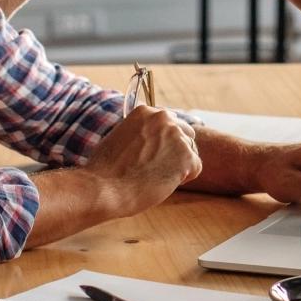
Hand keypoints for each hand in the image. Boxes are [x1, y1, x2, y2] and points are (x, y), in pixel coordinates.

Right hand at [84, 105, 201, 216]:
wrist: (104, 189)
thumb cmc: (105, 170)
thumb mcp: (119, 137)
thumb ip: (140, 133)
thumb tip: (152, 139)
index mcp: (145, 112)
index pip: (169, 123)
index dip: (163, 142)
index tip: (152, 155)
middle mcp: (164, 118)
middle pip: (185, 134)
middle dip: (175, 151)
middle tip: (155, 168)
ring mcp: (177, 136)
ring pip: (191, 152)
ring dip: (178, 165)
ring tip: (153, 176)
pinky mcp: (186, 156)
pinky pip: (195, 168)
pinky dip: (183, 178)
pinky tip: (162, 182)